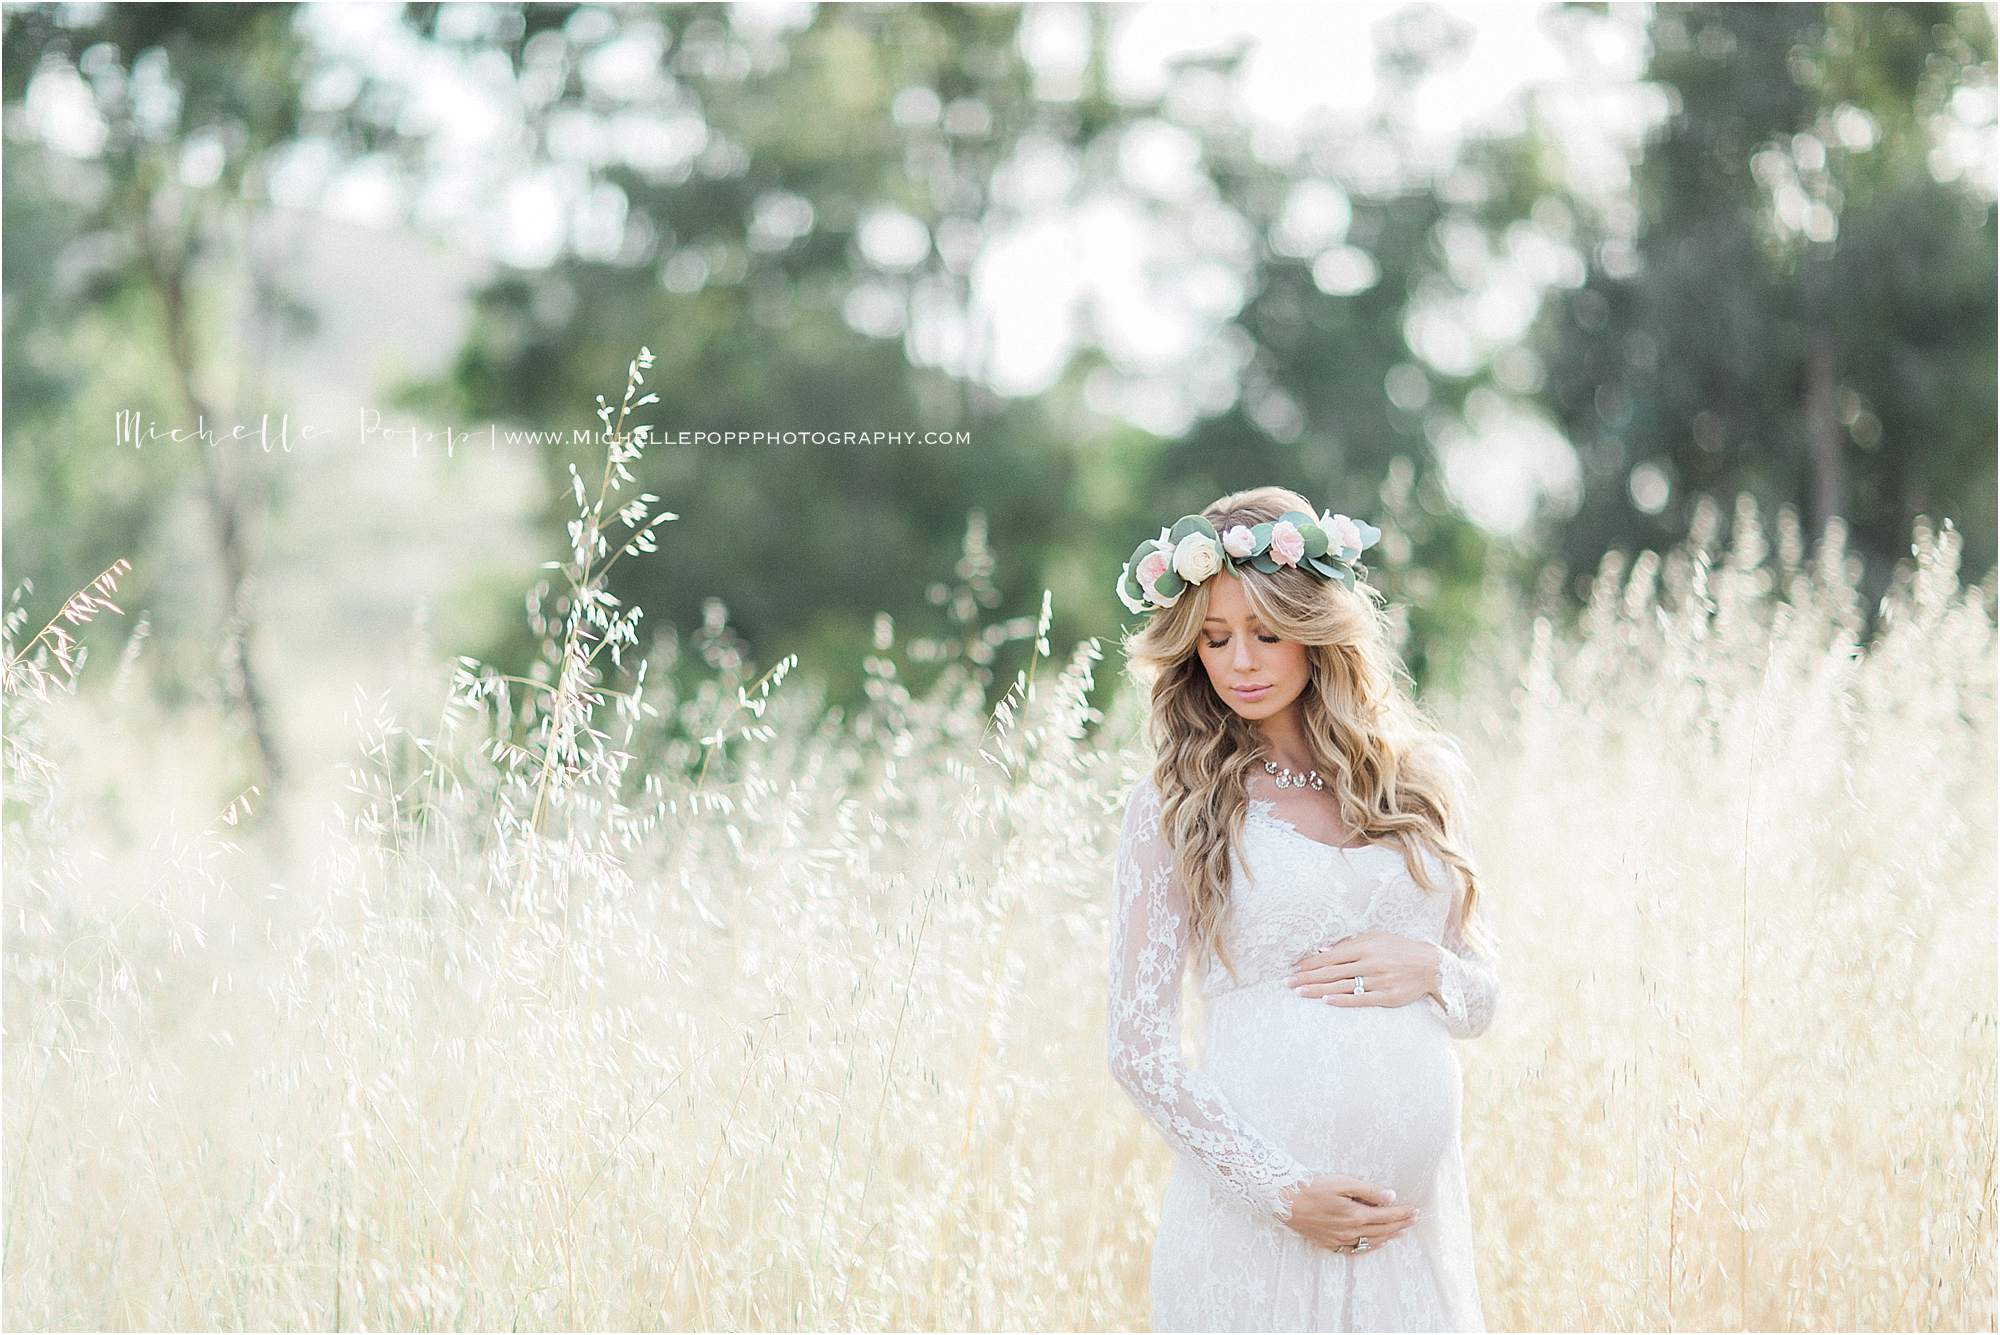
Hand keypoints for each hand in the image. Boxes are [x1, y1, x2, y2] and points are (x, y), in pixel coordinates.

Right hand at [1279, 1174, 1419, 1252]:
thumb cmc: (1311, 1187)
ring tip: (1400, 1231)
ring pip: (1372, 1242)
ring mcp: (1340, 1240)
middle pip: (1383, 1230)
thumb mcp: (1342, 1182)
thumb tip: (1391, 1197)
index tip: (1415, 1210)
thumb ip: (1368, 1190)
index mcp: (1355, 1215)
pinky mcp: (1330, 1244)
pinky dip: (1371, 1246)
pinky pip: (1356, 1249)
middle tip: (1414, 1220)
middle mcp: (1350, 1231)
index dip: (1403, 1213)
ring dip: (1389, 1236)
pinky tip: (1376, 1242)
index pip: (1387, 1215)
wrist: (1283, 1200)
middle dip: (1401, 1224)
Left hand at [1289, 932, 1439, 1007]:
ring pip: (1342, 986)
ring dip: (1318, 989)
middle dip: (1307, 977)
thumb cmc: (1399, 949)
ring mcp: (1378, 981)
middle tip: (1288, 982)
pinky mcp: (1387, 997)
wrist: (1430, 965)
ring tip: (1299, 992)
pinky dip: (1342, 1000)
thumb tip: (1324, 949)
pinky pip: (1360, 999)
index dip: (1311, 962)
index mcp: (1365, 947)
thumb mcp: (1376, 938)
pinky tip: (1326, 1000)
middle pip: (1332, 972)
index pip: (1331, 956)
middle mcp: (1370, 963)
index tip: (1294, 967)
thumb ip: (1351, 943)